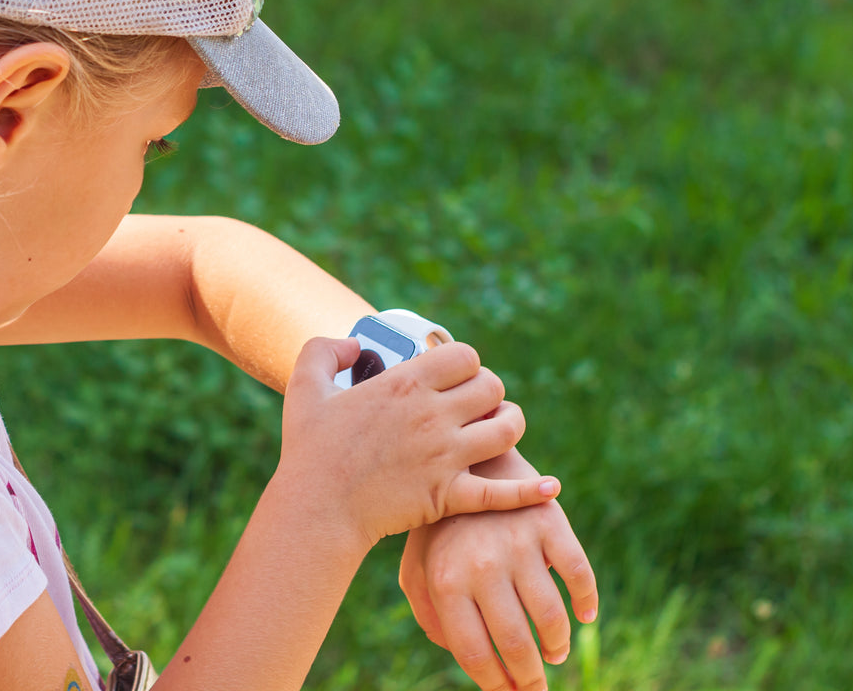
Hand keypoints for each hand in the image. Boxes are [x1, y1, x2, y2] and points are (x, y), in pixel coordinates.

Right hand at [277, 338, 559, 547]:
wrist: (318, 508)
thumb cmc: (309, 449)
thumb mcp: (303, 386)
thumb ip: (325, 351)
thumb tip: (355, 345)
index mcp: (405, 385)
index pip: (464, 356)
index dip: (465, 362)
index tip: (456, 374)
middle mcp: (433, 416)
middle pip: (491, 387)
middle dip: (488, 390)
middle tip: (476, 403)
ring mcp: (446, 457)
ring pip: (507, 430)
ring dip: (510, 425)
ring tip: (500, 429)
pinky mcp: (451, 496)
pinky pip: (504, 492)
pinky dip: (531, 490)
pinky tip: (549, 487)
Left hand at [400, 453, 597, 690]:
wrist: (467, 457)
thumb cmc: (440, 522)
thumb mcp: (418, 563)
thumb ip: (427, 610)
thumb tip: (454, 651)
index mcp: (447, 579)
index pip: (475, 652)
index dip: (496, 683)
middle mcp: (483, 564)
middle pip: (517, 644)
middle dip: (532, 678)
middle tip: (537, 687)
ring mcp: (519, 543)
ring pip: (552, 617)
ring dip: (557, 645)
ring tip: (554, 652)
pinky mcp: (550, 523)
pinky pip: (579, 575)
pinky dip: (587, 602)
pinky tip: (584, 615)